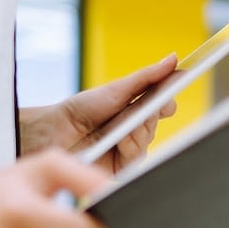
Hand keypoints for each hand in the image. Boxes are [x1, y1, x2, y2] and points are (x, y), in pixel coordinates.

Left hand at [20, 55, 178, 174]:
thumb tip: (174, 59)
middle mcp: (135, 130)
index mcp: (136, 110)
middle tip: (142, 109)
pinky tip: (121, 141)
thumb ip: (147, 77)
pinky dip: (131, 146)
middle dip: (150, 114)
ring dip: (139, 130)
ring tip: (124, 126)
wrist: (54, 132)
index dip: (168, 100)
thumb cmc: (81, 110)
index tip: (170, 95)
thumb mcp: (117, 89)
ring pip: (149, 139)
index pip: (162, 105)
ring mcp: (128, 150)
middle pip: (157, 122)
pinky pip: (137, 157)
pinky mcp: (121, 168)